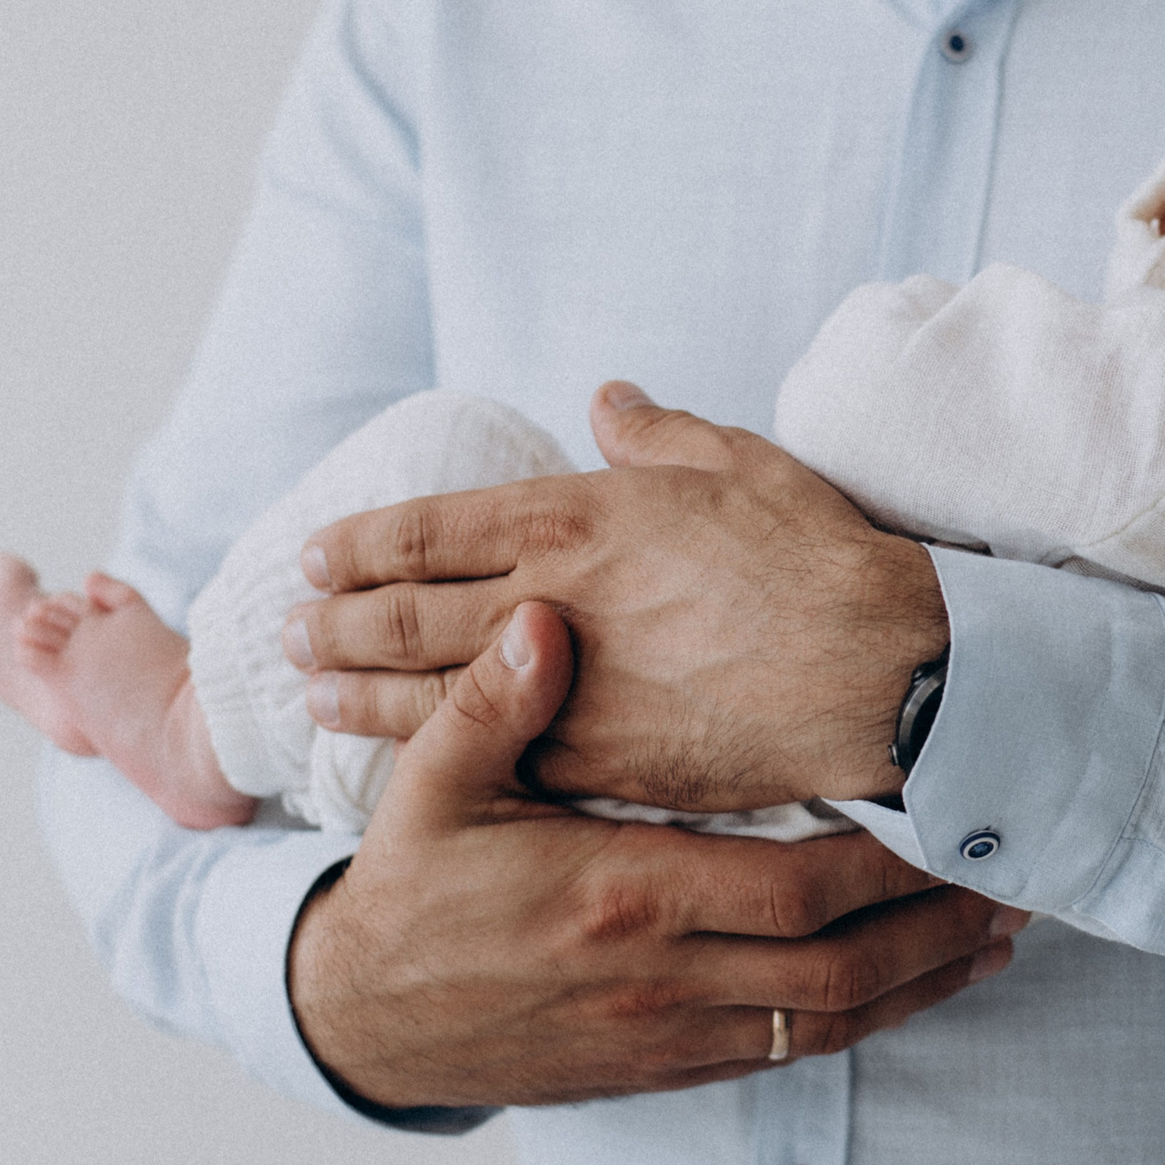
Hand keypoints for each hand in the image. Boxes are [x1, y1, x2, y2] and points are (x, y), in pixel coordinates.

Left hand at [287, 381, 948, 808]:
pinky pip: (492, 758)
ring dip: (357, 693)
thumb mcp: (740, 464)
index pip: (430, 529)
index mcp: (576, 517)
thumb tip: (607, 400)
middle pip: (404, 613)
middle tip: (285, 628)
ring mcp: (566, 689)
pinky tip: (401, 764)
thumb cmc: (819, 559)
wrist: (878, 672)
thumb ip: (658, 434)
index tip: (315, 552)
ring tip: (311, 695)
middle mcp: (549, 600)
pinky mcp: (596, 762)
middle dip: (333, 621)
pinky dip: (432, 758)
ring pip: (426, 693)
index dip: (360, 543)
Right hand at [289, 602, 1023, 1109]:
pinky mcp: (663, 1067)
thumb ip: (494, 703)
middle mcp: (662, 978)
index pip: (793, 889)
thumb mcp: (433, 788)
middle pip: (839, 968)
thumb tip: (544, 617)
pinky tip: (908, 989)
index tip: (949, 821)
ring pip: (829, 1023)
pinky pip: (790, 1054)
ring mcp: (669, 1034)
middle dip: (935, 928)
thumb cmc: (414, 891)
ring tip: (994, 940)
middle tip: (1013, 882)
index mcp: (624, 898)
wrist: (362, 1020)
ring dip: (921, 983)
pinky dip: (863, 1022)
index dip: (886, 863)